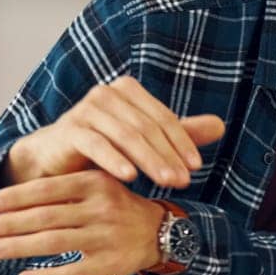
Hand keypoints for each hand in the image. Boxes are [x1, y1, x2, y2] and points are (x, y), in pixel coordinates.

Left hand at [0, 170, 165, 274]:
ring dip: (18, 247)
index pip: (46, 190)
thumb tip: (13, 200)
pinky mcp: (110, 264)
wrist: (163, 232)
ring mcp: (106, 238)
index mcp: (94, 184)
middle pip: (45, 217)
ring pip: (54, 243)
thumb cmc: (119, 207)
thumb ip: (63, 188)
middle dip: (8, 224)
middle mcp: (100, 209)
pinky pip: (73, 272)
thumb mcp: (98, 185)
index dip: (14, 197)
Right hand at [3, 75, 224, 188]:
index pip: (162, 117)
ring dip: (150, 161)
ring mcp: (86, 110)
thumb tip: (221, 125)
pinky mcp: (69, 130)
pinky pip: (97, 145)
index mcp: (127, 91)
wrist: (54, 159)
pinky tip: (131, 178)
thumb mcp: (145, 141)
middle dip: (169, 155)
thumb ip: (180, 132)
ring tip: (168, 183)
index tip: (197, 166)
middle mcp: (106, 94)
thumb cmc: (104, 148)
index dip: (182, 141)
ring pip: (126, 136)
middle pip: (147, 127)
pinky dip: (115, 160)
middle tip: (185, 181)